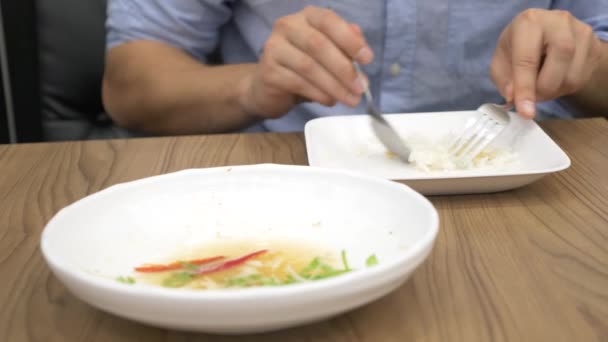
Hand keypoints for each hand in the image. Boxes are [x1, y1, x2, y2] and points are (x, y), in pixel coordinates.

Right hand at [239, 6, 372, 118]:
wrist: (267, 89)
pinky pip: (298, 83)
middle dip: (344, 68)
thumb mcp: (328, 55)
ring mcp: (274, 48)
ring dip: (334, 86)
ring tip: (350, 99)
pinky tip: (330, 101)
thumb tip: (363, 49)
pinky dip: (319, 94)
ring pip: (309, 66)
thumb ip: (345, 48)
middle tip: (361, 87)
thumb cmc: (302, 68)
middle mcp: (287, 26)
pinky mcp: (269, 72)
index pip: (328, 21)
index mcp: (306, 17)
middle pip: (318, 45)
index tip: (368, 59)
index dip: (349, 39)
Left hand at [490, 9, 603, 118]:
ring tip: (541, 85)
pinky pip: (582, 79)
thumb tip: (513, 97)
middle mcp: (558, 22)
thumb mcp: (501, 60)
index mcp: (529, 23)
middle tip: (532, 98)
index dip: (525, 88)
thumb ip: (503, 79)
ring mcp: (580, 33)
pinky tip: (555, 79)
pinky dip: (565, 88)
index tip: (525, 111)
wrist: (545, 35)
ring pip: (572, 75)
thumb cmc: (520, 47)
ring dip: (554, 92)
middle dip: (543, 90)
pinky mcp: (593, 46)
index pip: (527, 59)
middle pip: (558, 62)